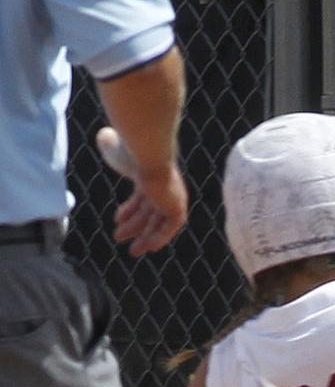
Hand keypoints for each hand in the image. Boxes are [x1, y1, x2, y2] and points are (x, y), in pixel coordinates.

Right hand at [96, 126, 188, 255]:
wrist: (147, 154)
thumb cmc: (130, 151)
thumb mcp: (117, 149)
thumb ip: (110, 144)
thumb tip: (105, 134)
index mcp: (151, 176)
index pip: (142, 197)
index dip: (130, 209)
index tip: (117, 219)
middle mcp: (164, 188)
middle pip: (150, 212)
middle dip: (136, 226)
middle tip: (120, 239)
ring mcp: (172, 197)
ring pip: (159, 222)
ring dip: (145, 237)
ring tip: (132, 251)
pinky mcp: (178, 206)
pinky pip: (171, 227)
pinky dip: (161, 237)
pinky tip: (151, 248)